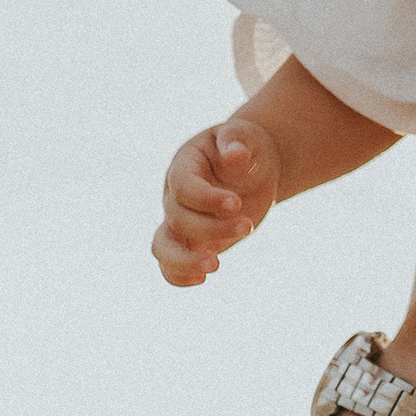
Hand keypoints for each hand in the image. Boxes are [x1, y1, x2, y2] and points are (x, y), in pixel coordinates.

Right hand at [154, 115, 281, 285]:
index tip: (237, 204)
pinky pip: (171, 264)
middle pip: (178, 218)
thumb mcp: (245, 136)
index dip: (206, 199)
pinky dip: (179, 276)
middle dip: (212, 228)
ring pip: (163, 246)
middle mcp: (175, 195)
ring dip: (185, 260)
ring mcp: (180, 220)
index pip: (183, 187)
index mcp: (184, 165)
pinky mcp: (192, 240)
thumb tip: (235, 155)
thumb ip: (237, 141)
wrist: (251, 166)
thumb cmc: (246, 147)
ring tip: (214, 265)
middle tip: (248, 226)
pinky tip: (202, 279)